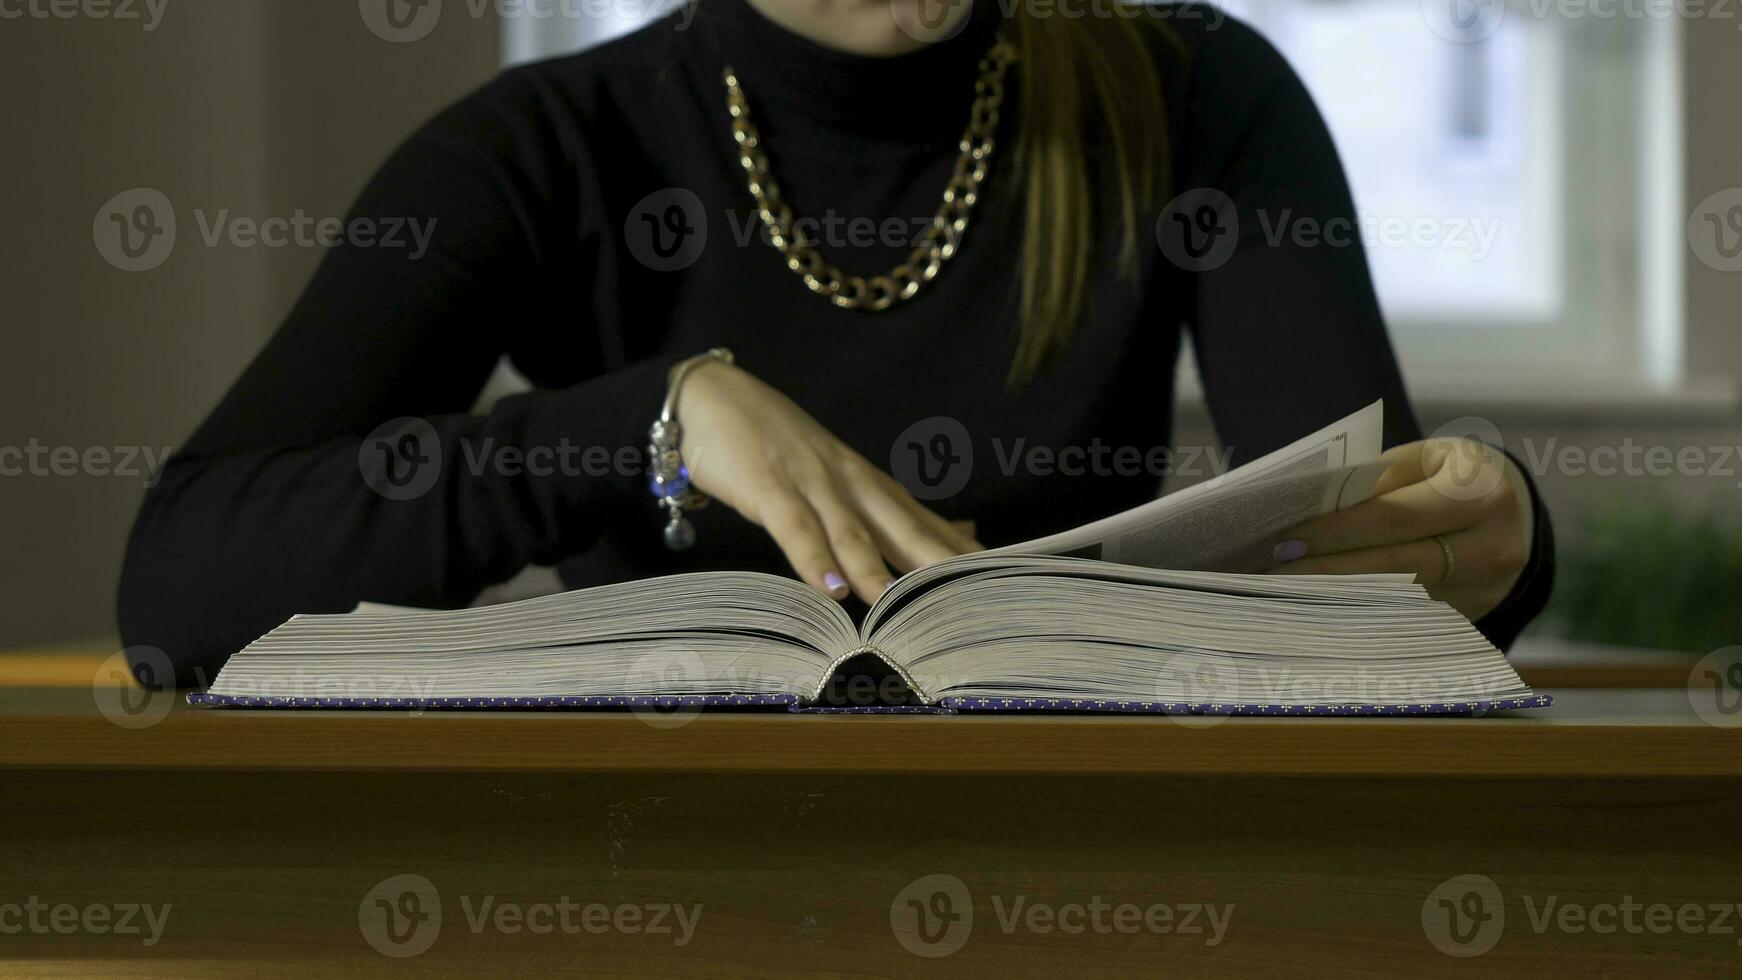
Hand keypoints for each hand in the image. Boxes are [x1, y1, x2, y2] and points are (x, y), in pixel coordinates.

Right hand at [675, 360, 982, 602]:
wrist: (717, 396)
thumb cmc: (776, 444)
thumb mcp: (835, 478)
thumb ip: (882, 513)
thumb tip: (950, 532)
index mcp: (866, 485)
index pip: (922, 521)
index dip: (957, 548)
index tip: (997, 572)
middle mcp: (848, 484)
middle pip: (901, 525)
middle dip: (937, 558)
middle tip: (972, 587)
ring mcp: (809, 484)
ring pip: (850, 532)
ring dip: (874, 568)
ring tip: (898, 603)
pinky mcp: (768, 487)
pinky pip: (794, 527)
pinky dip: (813, 558)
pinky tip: (830, 587)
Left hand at [1267, 437, 1533, 619]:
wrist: (1510, 511)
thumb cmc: (1448, 475)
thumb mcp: (1420, 460)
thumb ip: (1371, 481)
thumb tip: (1304, 509)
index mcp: (1479, 491)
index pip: (1393, 517)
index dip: (1335, 532)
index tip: (1284, 541)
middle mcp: (1492, 544)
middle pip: (1394, 565)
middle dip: (1327, 569)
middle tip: (1274, 573)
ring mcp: (1487, 588)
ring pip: (1398, 598)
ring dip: (1337, 596)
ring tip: (1287, 590)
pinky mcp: (1473, 616)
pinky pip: (1406, 615)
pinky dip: (1360, 609)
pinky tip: (1321, 605)